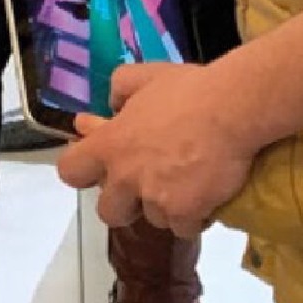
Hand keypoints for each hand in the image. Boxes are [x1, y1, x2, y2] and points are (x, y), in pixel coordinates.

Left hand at [58, 63, 254, 233]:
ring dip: (167, 207)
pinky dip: (195, 216)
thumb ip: (121, 87)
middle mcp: (126, 178)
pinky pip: (185, 227)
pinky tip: (208, 195)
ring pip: (153, 219)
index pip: (70, 171)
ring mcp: (155, 199)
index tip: (100, 166)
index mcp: (111, 145)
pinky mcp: (185, 214)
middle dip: (126, 204)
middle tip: (149, 186)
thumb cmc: (190, 89)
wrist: (232, 109)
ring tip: (190, 183)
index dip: (83, 171)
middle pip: (109, 212)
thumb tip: (112, 102)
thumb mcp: (148, 75)